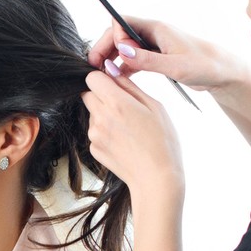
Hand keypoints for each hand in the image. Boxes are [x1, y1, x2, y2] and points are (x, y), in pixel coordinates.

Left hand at [83, 69, 184, 206]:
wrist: (156, 180)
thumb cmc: (162, 143)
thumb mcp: (154, 106)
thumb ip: (129, 86)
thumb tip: (112, 70)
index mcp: (116, 103)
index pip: (91, 78)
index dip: (103, 78)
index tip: (114, 84)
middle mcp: (100, 118)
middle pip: (88, 94)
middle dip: (102, 95)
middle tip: (123, 106)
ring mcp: (94, 135)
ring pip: (92, 113)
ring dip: (104, 114)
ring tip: (129, 128)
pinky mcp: (94, 149)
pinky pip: (95, 132)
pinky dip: (106, 132)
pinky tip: (124, 141)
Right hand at [85, 17, 247, 92]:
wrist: (223, 72)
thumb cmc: (204, 65)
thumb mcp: (175, 66)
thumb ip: (147, 60)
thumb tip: (122, 52)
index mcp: (157, 28)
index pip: (122, 22)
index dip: (112, 37)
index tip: (112, 57)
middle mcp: (153, 33)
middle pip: (119, 34)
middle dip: (105, 48)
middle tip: (94, 66)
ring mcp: (154, 46)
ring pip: (124, 48)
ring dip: (112, 59)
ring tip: (102, 75)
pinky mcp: (157, 58)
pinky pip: (133, 59)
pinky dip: (124, 67)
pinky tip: (118, 79)